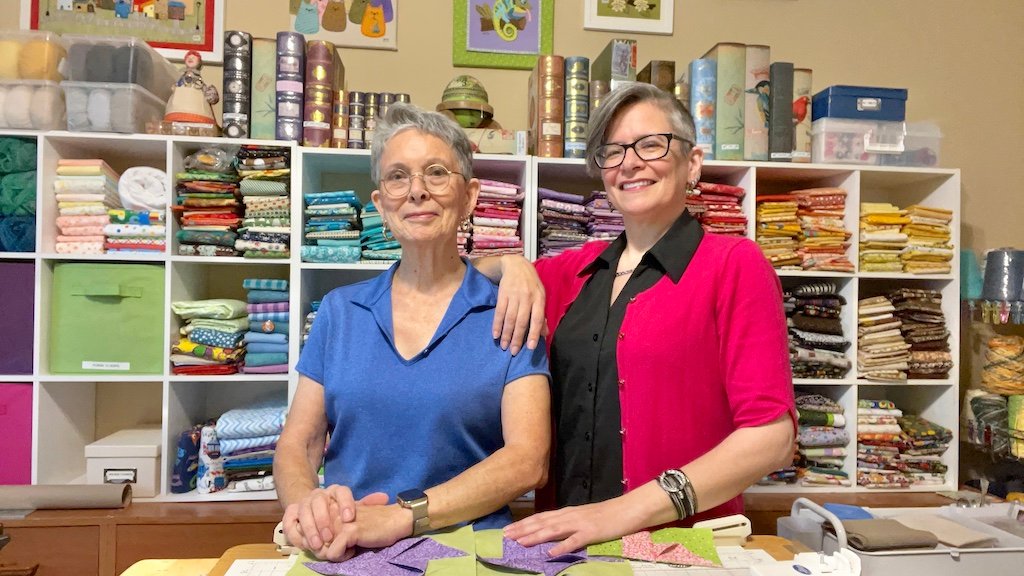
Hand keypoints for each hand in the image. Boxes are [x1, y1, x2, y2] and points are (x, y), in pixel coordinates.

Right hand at [281, 486, 385, 558]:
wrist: (314, 508)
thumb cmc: (338, 513)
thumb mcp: (352, 509)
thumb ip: (367, 504)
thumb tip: (384, 497)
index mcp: (335, 491)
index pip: (341, 492)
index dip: (345, 504)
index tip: (350, 519)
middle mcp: (318, 494)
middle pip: (319, 502)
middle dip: (323, 520)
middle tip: (329, 537)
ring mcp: (303, 502)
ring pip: (303, 512)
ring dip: (310, 529)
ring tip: (318, 544)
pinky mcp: (290, 513)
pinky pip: (290, 522)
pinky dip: (295, 533)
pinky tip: (303, 543)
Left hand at [316, 495, 404, 560]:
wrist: (394, 520)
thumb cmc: (371, 524)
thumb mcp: (345, 524)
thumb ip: (328, 528)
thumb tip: (310, 544)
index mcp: (328, 507)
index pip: (308, 531)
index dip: (318, 544)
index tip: (332, 544)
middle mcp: (330, 512)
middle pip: (313, 543)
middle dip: (325, 552)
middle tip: (342, 549)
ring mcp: (338, 521)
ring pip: (321, 550)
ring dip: (334, 555)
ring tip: (349, 548)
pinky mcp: (348, 531)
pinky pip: (333, 554)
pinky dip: (343, 557)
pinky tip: (354, 550)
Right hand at [492, 255, 546, 354]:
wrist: (516, 265)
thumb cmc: (531, 284)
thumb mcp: (541, 295)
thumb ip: (542, 314)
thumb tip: (544, 334)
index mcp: (539, 298)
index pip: (537, 319)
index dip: (534, 334)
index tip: (530, 348)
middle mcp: (527, 297)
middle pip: (522, 321)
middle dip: (517, 338)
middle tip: (513, 352)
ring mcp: (514, 295)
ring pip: (510, 318)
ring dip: (506, 334)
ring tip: (504, 346)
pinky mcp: (502, 294)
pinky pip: (499, 312)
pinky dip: (497, 324)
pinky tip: (495, 334)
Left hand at [503, 499, 638, 556]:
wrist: (627, 509)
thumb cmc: (606, 514)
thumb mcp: (582, 517)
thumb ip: (567, 523)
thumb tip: (550, 531)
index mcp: (567, 512)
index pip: (540, 517)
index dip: (523, 523)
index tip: (508, 529)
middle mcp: (569, 516)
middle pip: (542, 523)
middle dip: (523, 529)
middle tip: (505, 536)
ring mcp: (580, 524)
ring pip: (553, 530)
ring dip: (535, 536)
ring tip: (520, 542)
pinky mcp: (591, 533)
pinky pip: (574, 541)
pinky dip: (561, 547)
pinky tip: (550, 553)